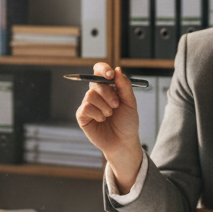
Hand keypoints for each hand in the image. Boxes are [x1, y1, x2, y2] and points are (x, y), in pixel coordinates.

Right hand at [76, 63, 142, 190]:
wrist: (124, 142)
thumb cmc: (127, 122)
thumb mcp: (130, 102)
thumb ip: (124, 86)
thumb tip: (117, 69)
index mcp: (108, 87)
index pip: (99, 71)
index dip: (103, 69)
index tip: (110, 75)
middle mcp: (96, 93)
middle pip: (95, 82)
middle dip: (108, 93)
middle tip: (116, 105)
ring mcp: (88, 104)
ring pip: (90, 95)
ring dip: (104, 106)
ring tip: (110, 115)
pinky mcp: (82, 116)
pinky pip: (85, 107)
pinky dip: (97, 114)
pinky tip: (102, 120)